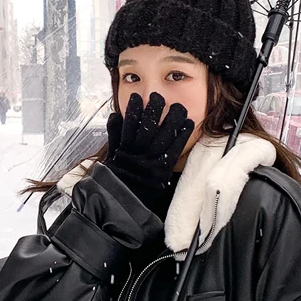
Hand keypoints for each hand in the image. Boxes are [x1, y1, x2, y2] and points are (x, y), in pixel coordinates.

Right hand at [104, 92, 193, 213]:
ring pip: (163, 135)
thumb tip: (115, 115)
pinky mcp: (164, 169)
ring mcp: (152, 161)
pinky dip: (182, 136)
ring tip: (178, 107)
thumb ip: (114, 135)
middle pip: (148, 126)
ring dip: (172, 119)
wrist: (124, 203)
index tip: (137, 97)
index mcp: (125, 149)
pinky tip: (188, 123)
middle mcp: (138, 153)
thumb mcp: (112, 156)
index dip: (134, 109)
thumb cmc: (118, 178)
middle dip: (153, 110)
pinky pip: (175, 149)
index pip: (129, 124)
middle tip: (158, 97)